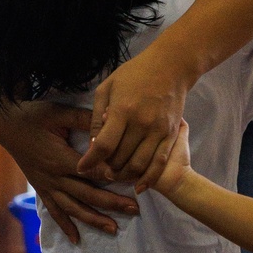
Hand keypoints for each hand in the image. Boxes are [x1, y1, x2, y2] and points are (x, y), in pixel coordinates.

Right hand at [0, 100, 138, 243]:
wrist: (5, 125)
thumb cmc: (33, 115)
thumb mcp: (58, 112)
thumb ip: (83, 119)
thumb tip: (108, 120)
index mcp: (60, 158)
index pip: (91, 172)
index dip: (112, 177)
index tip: (133, 183)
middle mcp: (54, 177)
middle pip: (87, 194)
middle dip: (111, 203)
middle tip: (134, 210)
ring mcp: (47, 186)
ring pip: (73, 208)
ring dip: (93, 219)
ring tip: (113, 229)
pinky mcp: (41, 189)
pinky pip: (54, 212)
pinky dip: (65, 226)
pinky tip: (77, 239)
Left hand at [78, 44, 189, 192]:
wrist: (171, 66)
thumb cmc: (134, 73)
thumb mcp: (107, 88)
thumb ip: (98, 116)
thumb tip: (93, 144)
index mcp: (123, 110)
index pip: (104, 145)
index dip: (90, 161)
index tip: (81, 167)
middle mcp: (141, 123)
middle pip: (120, 159)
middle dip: (106, 168)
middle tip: (99, 168)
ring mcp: (158, 130)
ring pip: (138, 166)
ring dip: (124, 176)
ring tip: (115, 174)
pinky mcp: (171, 134)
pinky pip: (159, 164)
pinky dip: (147, 179)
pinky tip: (138, 186)